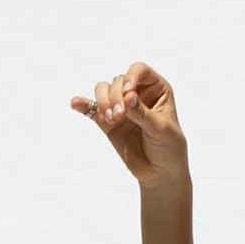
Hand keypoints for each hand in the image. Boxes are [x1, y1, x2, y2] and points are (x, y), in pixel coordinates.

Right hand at [68, 61, 189, 186]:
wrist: (160, 173)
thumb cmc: (169, 148)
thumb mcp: (161, 129)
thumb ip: (142, 112)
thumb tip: (127, 95)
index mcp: (156, 89)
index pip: (139, 70)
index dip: (131, 77)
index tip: (129, 92)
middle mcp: (136, 93)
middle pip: (118, 81)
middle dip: (116, 96)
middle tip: (120, 116)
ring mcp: (121, 106)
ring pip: (103, 90)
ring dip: (103, 101)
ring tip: (111, 120)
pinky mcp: (108, 121)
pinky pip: (92, 108)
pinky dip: (84, 105)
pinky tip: (75, 104)